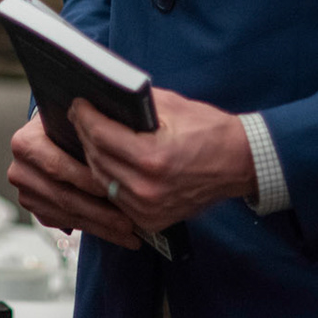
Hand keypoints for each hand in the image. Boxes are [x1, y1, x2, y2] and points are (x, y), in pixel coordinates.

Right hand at [7, 111, 141, 250]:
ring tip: (129, 231)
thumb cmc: (69, 126)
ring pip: (67, 215)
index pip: (58, 165)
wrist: (50, 134)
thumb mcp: (75, 121)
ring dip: (101, 226)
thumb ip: (88, 132)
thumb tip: (118, 143)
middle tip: (129, 221)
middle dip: (100, 211)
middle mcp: (20, 170)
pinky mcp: (35, 209)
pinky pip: (67, 223)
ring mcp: (26, 193)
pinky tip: (117, 232)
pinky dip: (94, 229)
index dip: (89, 180)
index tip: (119, 189)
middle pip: (64, 196)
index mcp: (25, 142)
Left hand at [69, 89, 255, 231]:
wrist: (239, 163)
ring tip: (89, 137)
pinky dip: (110, 179)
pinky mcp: (152, 220)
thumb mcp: (171, 106)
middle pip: (98, 158)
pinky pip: (118, 198)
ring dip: (93, 157)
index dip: (85, 117)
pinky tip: (107, 161)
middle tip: (80, 117)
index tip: (78, 105)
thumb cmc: (208, 130)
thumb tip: (103, 97)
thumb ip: (134, 104)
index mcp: (152, 157)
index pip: (102, 135)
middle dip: (86, 134)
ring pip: (103, 181)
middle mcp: (147, 188)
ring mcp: (149, 209)